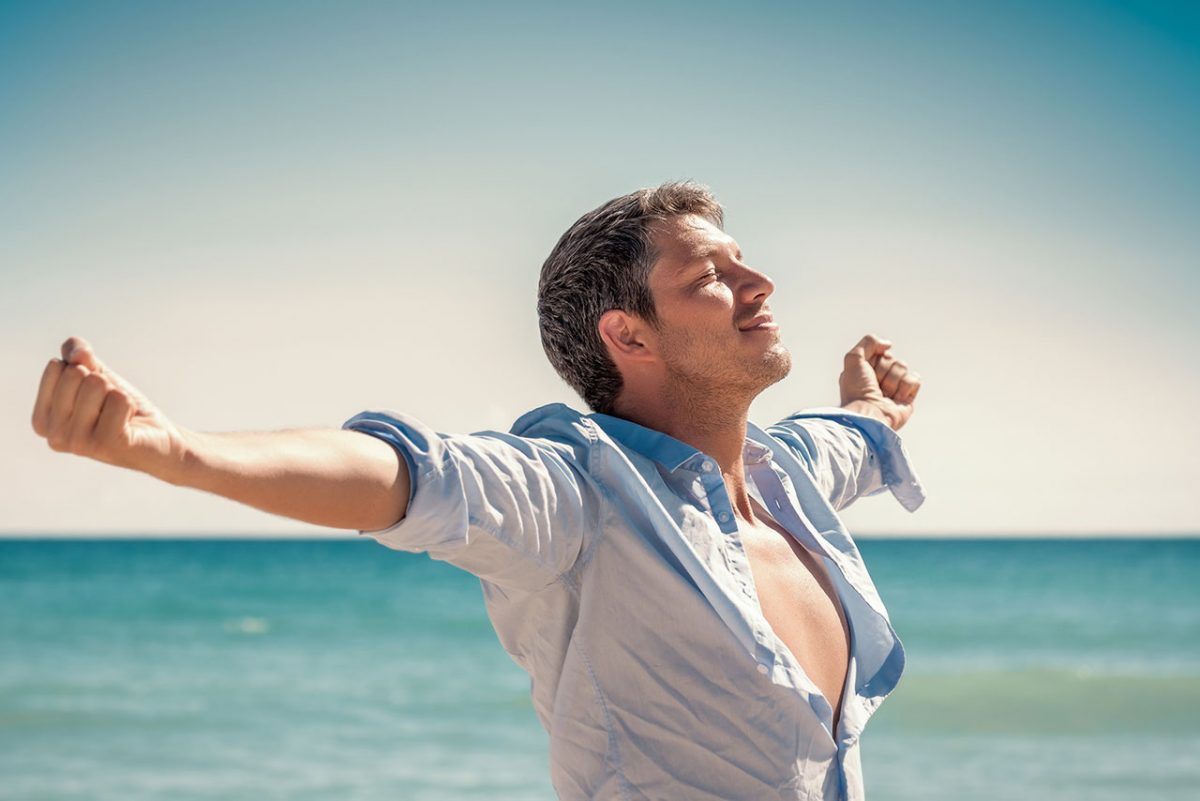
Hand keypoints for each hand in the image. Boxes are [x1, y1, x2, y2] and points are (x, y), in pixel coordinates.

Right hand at [31, 337, 188, 479]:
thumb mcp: (96, 373)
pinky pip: (119, 399)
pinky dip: (130, 403)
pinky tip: (129, 422)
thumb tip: (76, 355)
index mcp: (42, 420)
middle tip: (109, 406)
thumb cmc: (120, 406)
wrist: (156, 436)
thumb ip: (77, 353)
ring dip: (116, 393)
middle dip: (101, 382)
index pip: (57, 366)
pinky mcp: (106, 444)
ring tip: (119, 415)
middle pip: (75, 373)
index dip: (84, 372)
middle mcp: (54, 436)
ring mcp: (78, 443)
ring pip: (97, 384)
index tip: (93, 396)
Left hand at [839, 333, 921, 429]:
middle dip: (883, 371)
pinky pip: (915, 379)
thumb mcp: (853, 359)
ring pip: (903, 367)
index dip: (874, 360)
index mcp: (867, 370)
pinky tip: (895, 398)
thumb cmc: (857, 390)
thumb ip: (869, 342)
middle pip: (892, 359)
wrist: (868, 414)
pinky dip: (905, 387)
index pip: (880, 352)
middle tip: (875, 385)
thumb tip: (888, 345)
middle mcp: (881, 378)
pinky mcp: (908, 396)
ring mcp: (895, 387)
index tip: (866, 373)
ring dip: (892, 381)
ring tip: (884, 394)